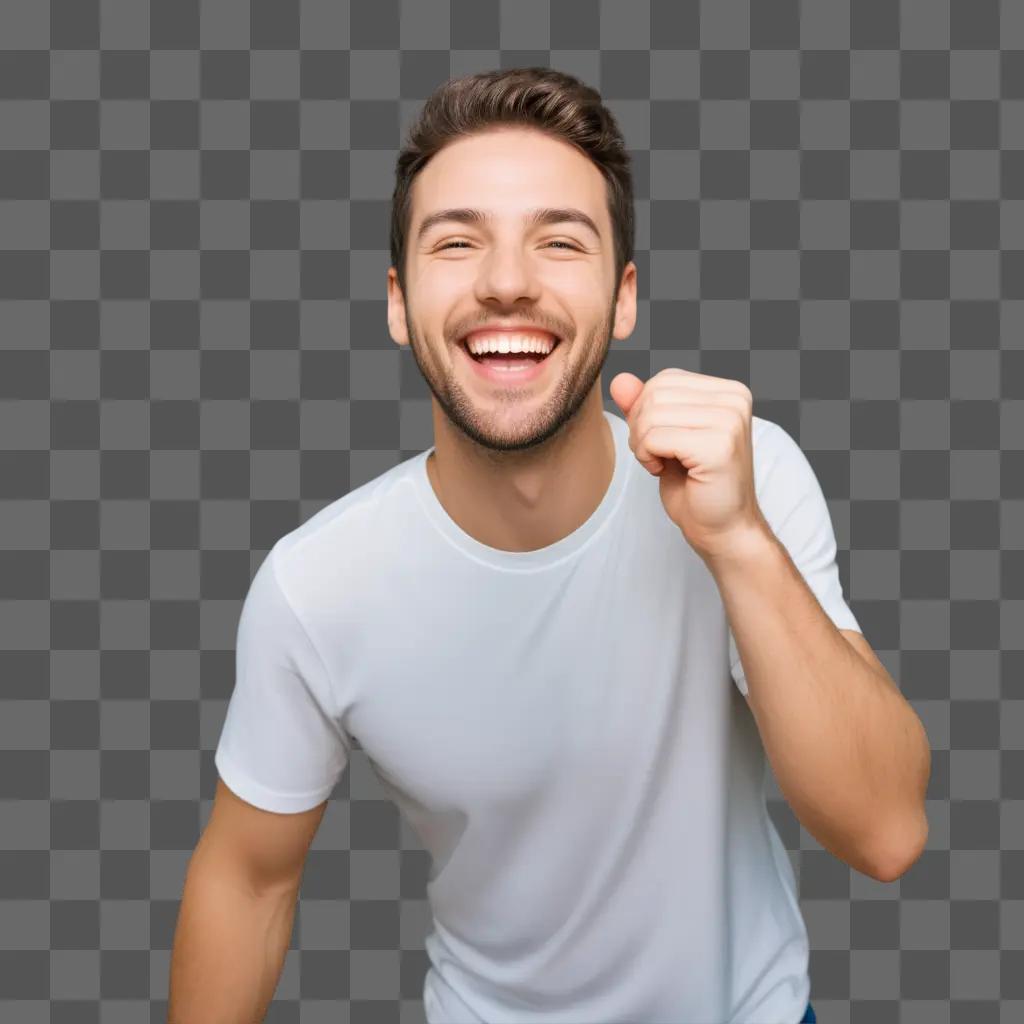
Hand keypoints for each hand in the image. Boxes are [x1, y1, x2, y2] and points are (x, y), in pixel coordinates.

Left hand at [609, 368, 768, 561]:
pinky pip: (655, 437)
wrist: (722, 530)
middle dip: (640, 428)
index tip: (660, 443)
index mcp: (728, 391)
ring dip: (642, 444)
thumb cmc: (696, 487)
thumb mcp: (663, 437)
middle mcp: (735, 399)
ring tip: (660, 464)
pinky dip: (647, 457)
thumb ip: (643, 406)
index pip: (664, 380)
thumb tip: (620, 380)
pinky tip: (662, 471)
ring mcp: (730, 420)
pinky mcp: (719, 445)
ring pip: (652, 414)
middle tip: (656, 456)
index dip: (646, 412)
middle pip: (655, 394)